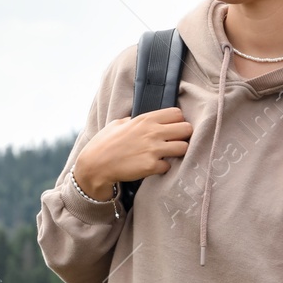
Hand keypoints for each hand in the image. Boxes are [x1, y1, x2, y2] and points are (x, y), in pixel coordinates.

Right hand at [75, 107, 192, 190]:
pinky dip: (163, 168)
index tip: (172, 128)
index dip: (177, 122)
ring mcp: (153, 149)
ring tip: (167, 155)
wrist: (95, 165)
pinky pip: (169, 166)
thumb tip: (143, 120)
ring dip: (178, 152)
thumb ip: (135, 120)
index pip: (177, 114)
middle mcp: (152, 132)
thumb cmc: (104, 143)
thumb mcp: (118, 123)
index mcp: (146, 119)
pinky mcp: (151, 166)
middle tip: (175, 142)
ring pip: (184, 147)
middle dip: (183, 136)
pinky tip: (154, 167)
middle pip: (186, 129)